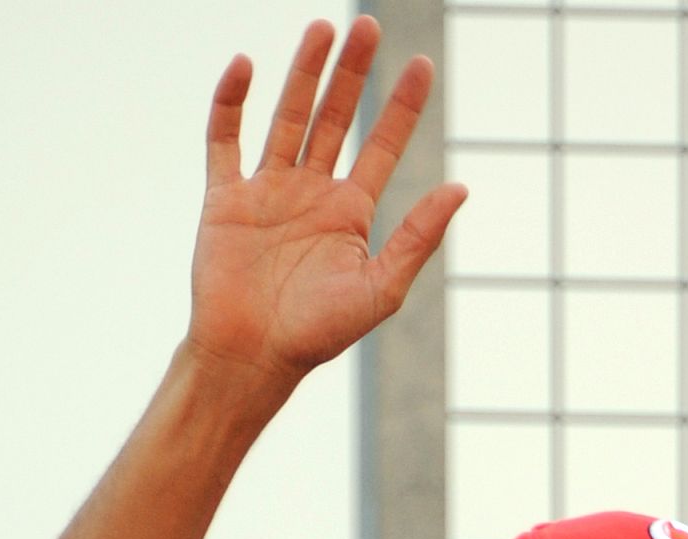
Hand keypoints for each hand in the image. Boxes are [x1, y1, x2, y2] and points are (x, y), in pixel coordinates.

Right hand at [185, 17, 465, 397]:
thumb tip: (462, 187)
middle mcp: (311, 192)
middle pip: (336, 118)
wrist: (253, 357)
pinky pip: (225, 140)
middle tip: (369, 25)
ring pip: (289, 117)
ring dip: (304, 74)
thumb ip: (418, 236)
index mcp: (351, 212)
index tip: (422, 65)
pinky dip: (231, 103)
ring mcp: (267, 190)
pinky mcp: (225, 197)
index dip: (402, 106)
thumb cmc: (319, 334)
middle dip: (352, 73)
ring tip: (322, 29)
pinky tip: (246, 66)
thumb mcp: (381, 287)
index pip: (383, 145)